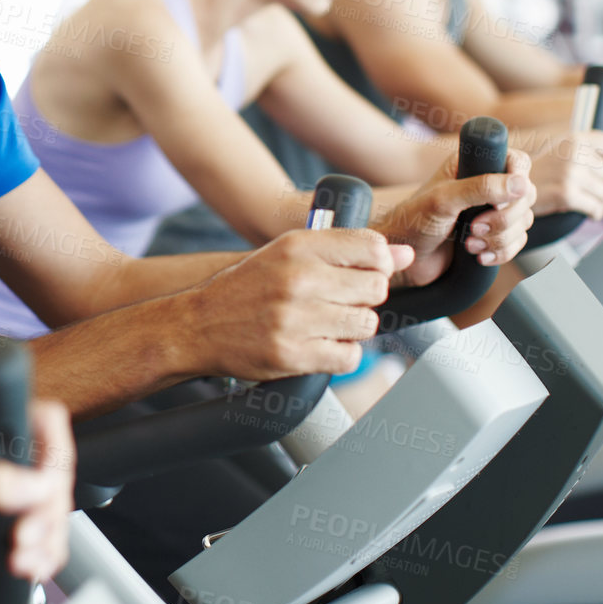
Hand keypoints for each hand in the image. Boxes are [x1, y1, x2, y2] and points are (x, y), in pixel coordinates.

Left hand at [0, 398, 73, 603]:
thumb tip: (39, 486)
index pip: (39, 422)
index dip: (53, 454)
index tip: (45, 485)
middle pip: (57, 475)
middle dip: (47, 512)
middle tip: (21, 534)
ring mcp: (7, 498)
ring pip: (57, 511)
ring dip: (47, 540)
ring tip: (17, 556)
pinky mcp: (11, 530)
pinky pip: (50, 540)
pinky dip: (44, 556)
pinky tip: (23, 566)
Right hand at [187, 227, 409, 379]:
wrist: (196, 326)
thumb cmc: (246, 288)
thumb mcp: (288, 253)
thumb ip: (346, 250)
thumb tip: (406, 253)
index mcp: (297, 246)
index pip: (373, 247)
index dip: (379, 263)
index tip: (364, 273)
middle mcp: (298, 279)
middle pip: (376, 288)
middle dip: (365, 298)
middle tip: (339, 302)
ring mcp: (295, 319)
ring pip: (366, 324)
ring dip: (353, 328)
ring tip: (325, 324)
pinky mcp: (293, 355)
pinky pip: (349, 357)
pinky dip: (340, 354)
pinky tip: (319, 345)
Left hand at [378, 149, 535, 285]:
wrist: (403, 256)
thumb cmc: (412, 221)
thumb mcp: (443, 200)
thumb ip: (480, 188)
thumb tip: (520, 183)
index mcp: (472, 164)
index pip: (516, 162)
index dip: (517, 181)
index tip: (498, 202)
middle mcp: (486, 184)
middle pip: (526, 196)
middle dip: (505, 219)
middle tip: (475, 228)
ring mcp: (491, 210)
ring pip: (524, 222)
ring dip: (500, 238)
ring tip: (470, 244)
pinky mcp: (492, 235)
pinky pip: (517, 242)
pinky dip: (502, 252)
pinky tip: (479, 256)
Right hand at [526, 129, 602, 217]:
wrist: (508, 184)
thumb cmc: (540, 170)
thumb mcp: (562, 149)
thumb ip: (588, 150)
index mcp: (576, 138)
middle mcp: (575, 153)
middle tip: (593, 192)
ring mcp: (571, 174)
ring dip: (601, 202)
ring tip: (588, 201)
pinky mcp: (566, 195)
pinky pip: (596, 209)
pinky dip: (594, 213)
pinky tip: (586, 211)